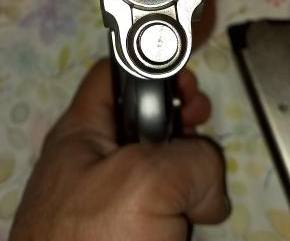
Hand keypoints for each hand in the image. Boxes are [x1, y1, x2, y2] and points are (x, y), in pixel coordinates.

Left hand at [11, 60, 229, 239]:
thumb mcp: (143, 180)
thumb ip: (189, 158)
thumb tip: (207, 187)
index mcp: (82, 135)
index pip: (115, 73)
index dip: (153, 66)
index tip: (189, 80)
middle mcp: (95, 166)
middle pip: (149, 124)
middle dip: (184, 129)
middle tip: (202, 133)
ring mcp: (112, 208)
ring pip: (165, 174)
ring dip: (191, 182)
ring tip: (194, 204)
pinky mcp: (133, 238)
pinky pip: (168, 215)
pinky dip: (187, 219)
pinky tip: (190, 229)